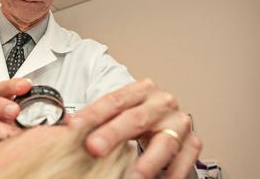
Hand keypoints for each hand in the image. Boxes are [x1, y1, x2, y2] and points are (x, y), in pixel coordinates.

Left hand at [71, 79, 201, 178]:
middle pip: (136, 118)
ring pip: (164, 142)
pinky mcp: (192, 143)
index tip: (74, 126)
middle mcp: (162, 103)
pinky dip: (171, 174)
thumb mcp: (117, 115)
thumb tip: (67, 126)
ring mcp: (179, 123)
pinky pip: (183, 161)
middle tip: (94, 148)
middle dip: (113, 134)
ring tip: (132, 176)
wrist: (167, 125)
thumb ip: (96, 120)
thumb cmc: (138, 120)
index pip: (115, 100)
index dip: (93, 113)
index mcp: (142, 90)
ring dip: (146, 162)